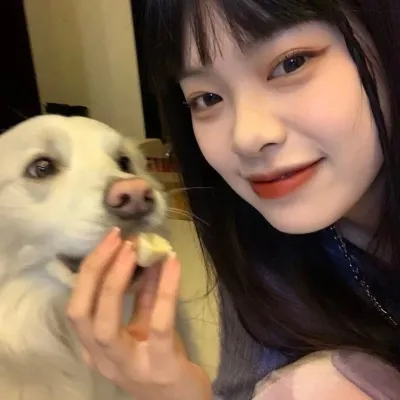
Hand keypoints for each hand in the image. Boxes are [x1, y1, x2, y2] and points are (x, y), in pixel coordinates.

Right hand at [67, 227, 210, 399]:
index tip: (111, 240)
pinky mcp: (159, 367)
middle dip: (96, 270)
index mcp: (96, 346)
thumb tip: (148, 254)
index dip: (91, 269)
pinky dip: (164, 290)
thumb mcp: (146, 323)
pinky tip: (173, 264)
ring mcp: (128, 366)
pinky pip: (158, 324)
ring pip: (105, 324)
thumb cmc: (160, 359)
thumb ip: (145, 293)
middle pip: (82, 312)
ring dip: (116, 280)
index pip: (79, 304)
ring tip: (133, 250)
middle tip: (118, 239)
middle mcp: (102, 358)